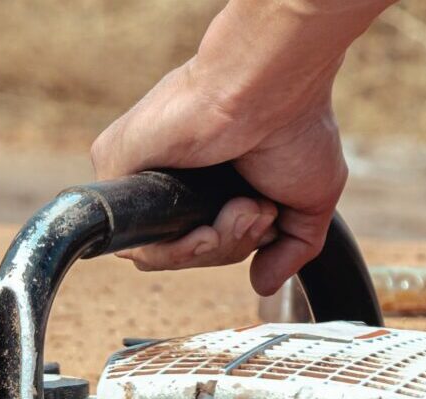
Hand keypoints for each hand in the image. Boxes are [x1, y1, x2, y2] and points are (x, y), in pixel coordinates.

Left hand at [90, 28, 354, 294]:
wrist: (271, 87)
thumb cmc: (295, 126)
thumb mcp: (311, 200)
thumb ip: (291, 248)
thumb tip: (264, 284)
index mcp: (208, 181)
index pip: (204, 244)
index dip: (236, 247)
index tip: (267, 223)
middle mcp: (173, 176)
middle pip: (185, 254)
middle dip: (229, 247)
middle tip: (257, 213)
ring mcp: (142, 172)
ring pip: (162, 252)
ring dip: (214, 246)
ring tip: (244, 210)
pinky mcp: (115, 161)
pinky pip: (139, 241)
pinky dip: (179, 245)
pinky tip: (211, 222)